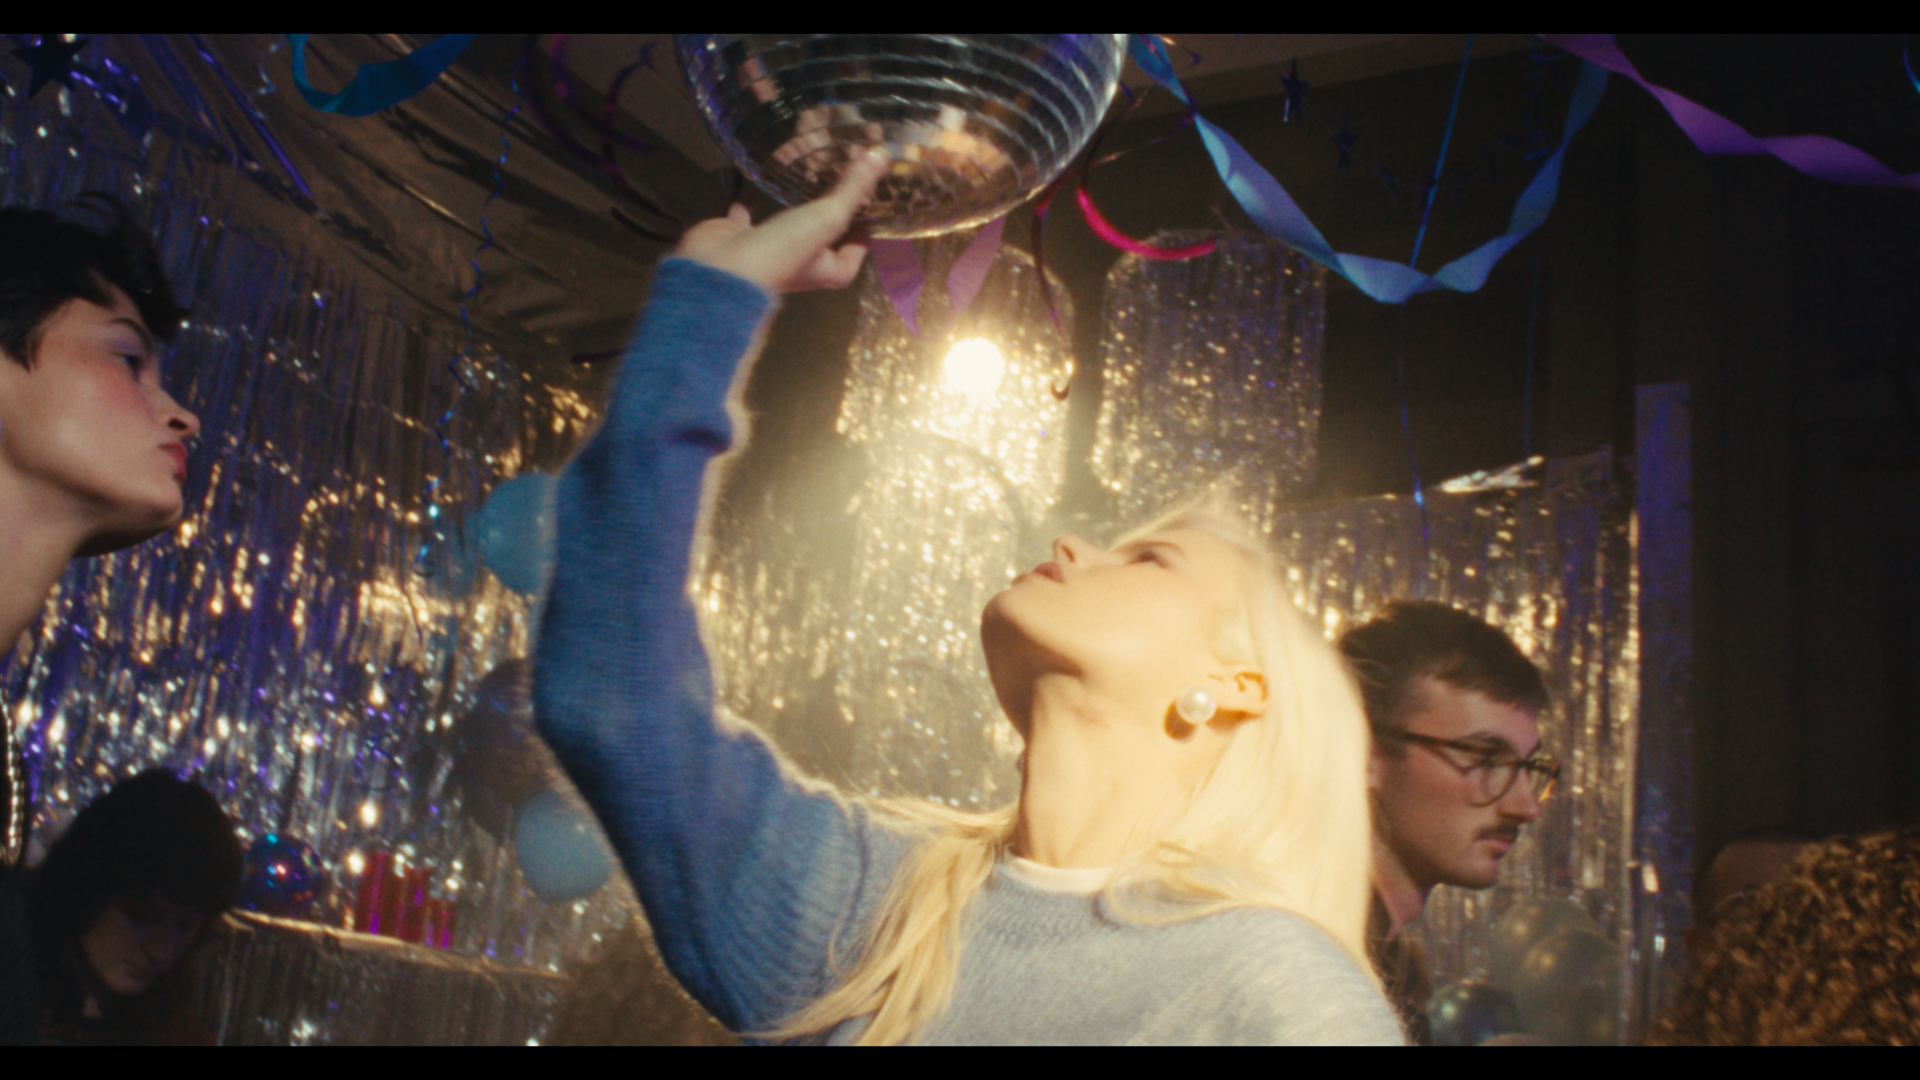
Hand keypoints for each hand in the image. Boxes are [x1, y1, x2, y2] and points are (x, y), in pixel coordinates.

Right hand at [676, 151, 889, 293]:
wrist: (720, 271)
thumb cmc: (783, 253)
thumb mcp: (828, 219)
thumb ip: (854, 187)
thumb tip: (883, 154)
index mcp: (831, 268)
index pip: (859, 242)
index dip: (867, 217)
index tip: (872, 187)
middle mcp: (804, 260)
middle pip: (825, 223)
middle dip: (832, 193)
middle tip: (841, 160)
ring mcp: (771, 246)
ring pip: (790, 213)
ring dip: (798, 189)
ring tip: (808, 157)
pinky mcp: (741, 233)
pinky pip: (749, 208)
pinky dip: (753, 191)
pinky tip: (759, 170)